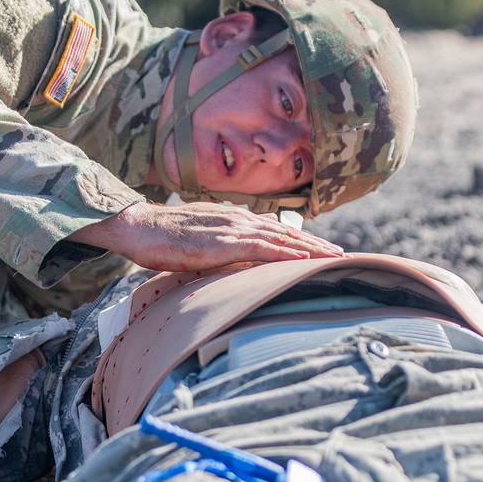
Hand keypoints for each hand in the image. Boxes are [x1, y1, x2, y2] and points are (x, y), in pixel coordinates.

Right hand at [71, 201, 344, 272]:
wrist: (139, 227)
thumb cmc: (163, 238)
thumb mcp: (200, 242)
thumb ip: (222, 248)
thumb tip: (235, 262)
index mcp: (235, 219)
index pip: (277, 229)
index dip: (303, 239)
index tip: (325, 249)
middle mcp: (239, 219)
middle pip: (286, 232)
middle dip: (316, 243)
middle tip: (343, 254)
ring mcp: (232, 229)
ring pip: (280, 238)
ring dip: (310, 248)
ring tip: (333, 257)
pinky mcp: (222, 243)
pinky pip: (260, 248)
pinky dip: (284, 253)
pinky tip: (302, 259)